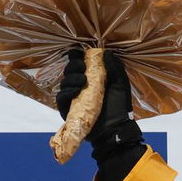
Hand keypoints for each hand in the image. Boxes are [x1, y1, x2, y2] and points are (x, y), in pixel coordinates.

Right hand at [57, 46, 142, 163]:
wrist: (117, 129)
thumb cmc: (120, 107)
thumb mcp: (120, 85)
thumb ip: (115, 69)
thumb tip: (107, 51)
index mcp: (91, 79)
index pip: (79, 65)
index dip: (77, 58)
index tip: (80, 53)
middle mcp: (79, 86)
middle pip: (69, 71)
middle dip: (74, 66)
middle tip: (82, 66)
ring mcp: (72, 97)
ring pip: (64, 82)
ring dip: (72, 78)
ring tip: (83, 80)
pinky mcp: (66, 108)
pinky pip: (61, 97)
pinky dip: (67, 92)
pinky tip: (75, 90)